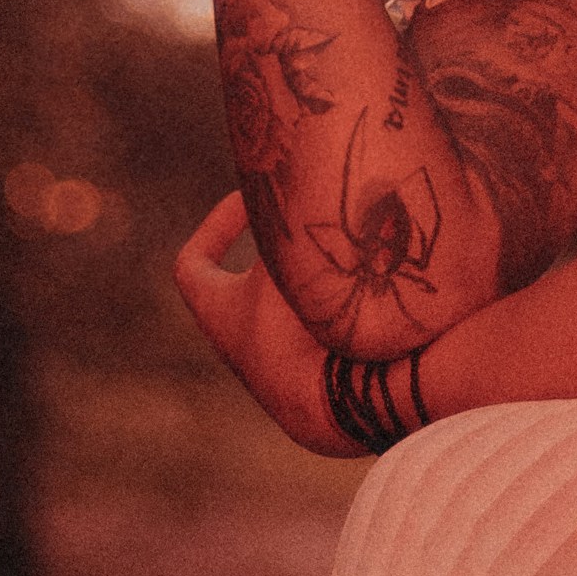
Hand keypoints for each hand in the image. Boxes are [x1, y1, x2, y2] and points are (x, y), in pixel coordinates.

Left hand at [173, 193, 352, 454]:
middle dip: (282, 256)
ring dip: (322, 287)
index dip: (215, 226)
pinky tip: (384, 299)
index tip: (252, 205)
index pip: (192, 265)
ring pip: (295, 316)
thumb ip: (286, 215)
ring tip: (359, 263)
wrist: (341, 405)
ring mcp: (281, 377)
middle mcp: (243, 350)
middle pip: (248, 290)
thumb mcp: (287, 255)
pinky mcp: (323, 390)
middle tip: (317, 232)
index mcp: (221, 315)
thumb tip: (300, 170)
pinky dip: (351, 314)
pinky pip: (334, 340)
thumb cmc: (301, 324)